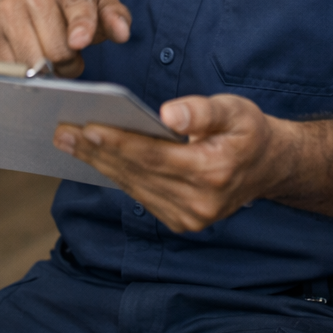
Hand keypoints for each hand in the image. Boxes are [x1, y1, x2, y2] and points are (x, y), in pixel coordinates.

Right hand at [0, 0, 130, 76]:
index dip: (81, 24)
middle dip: (69, 62)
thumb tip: (122, 32)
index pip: (76, 3)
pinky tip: (29, 58)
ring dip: (48, 72)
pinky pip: (12, 71)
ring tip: (50, 57)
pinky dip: (25, 74)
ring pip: (34, 63)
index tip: (80, 41)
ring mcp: (7, 11)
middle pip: (58, 49)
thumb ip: (114, 16)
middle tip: (69, 54)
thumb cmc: (68, 4)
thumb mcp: (97, 2)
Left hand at [54, 94, 292, 232]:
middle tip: (63, 131)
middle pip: (137, 173)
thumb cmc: (248, 132)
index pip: (154, 157)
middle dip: (97, 151)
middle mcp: (200, 203)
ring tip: (69, 141)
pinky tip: (94, 157)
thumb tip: (169, 114)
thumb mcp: (235, 110)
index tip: (88, 127)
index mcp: (213, 172)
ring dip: (99, 164)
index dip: (119, 142)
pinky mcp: (181, 222)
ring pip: (134, 186)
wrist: (269, 167)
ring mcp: (189, 218)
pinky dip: (115, 175)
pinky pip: (140, 195)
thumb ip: (203, 111)